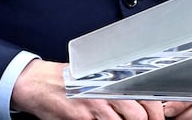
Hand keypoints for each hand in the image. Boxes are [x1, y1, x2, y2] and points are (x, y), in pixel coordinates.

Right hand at [10, 59, 165, 119]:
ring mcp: (94, 106)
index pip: (146, 97)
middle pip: (140, 115)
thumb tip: (139, 104)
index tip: (156, 119)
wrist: (35, 84)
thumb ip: (114, 88)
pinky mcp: (81, 118)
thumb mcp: (92, 77)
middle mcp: (105, 90)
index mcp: (111, 78)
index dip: (156, 113)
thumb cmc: (64, 80)